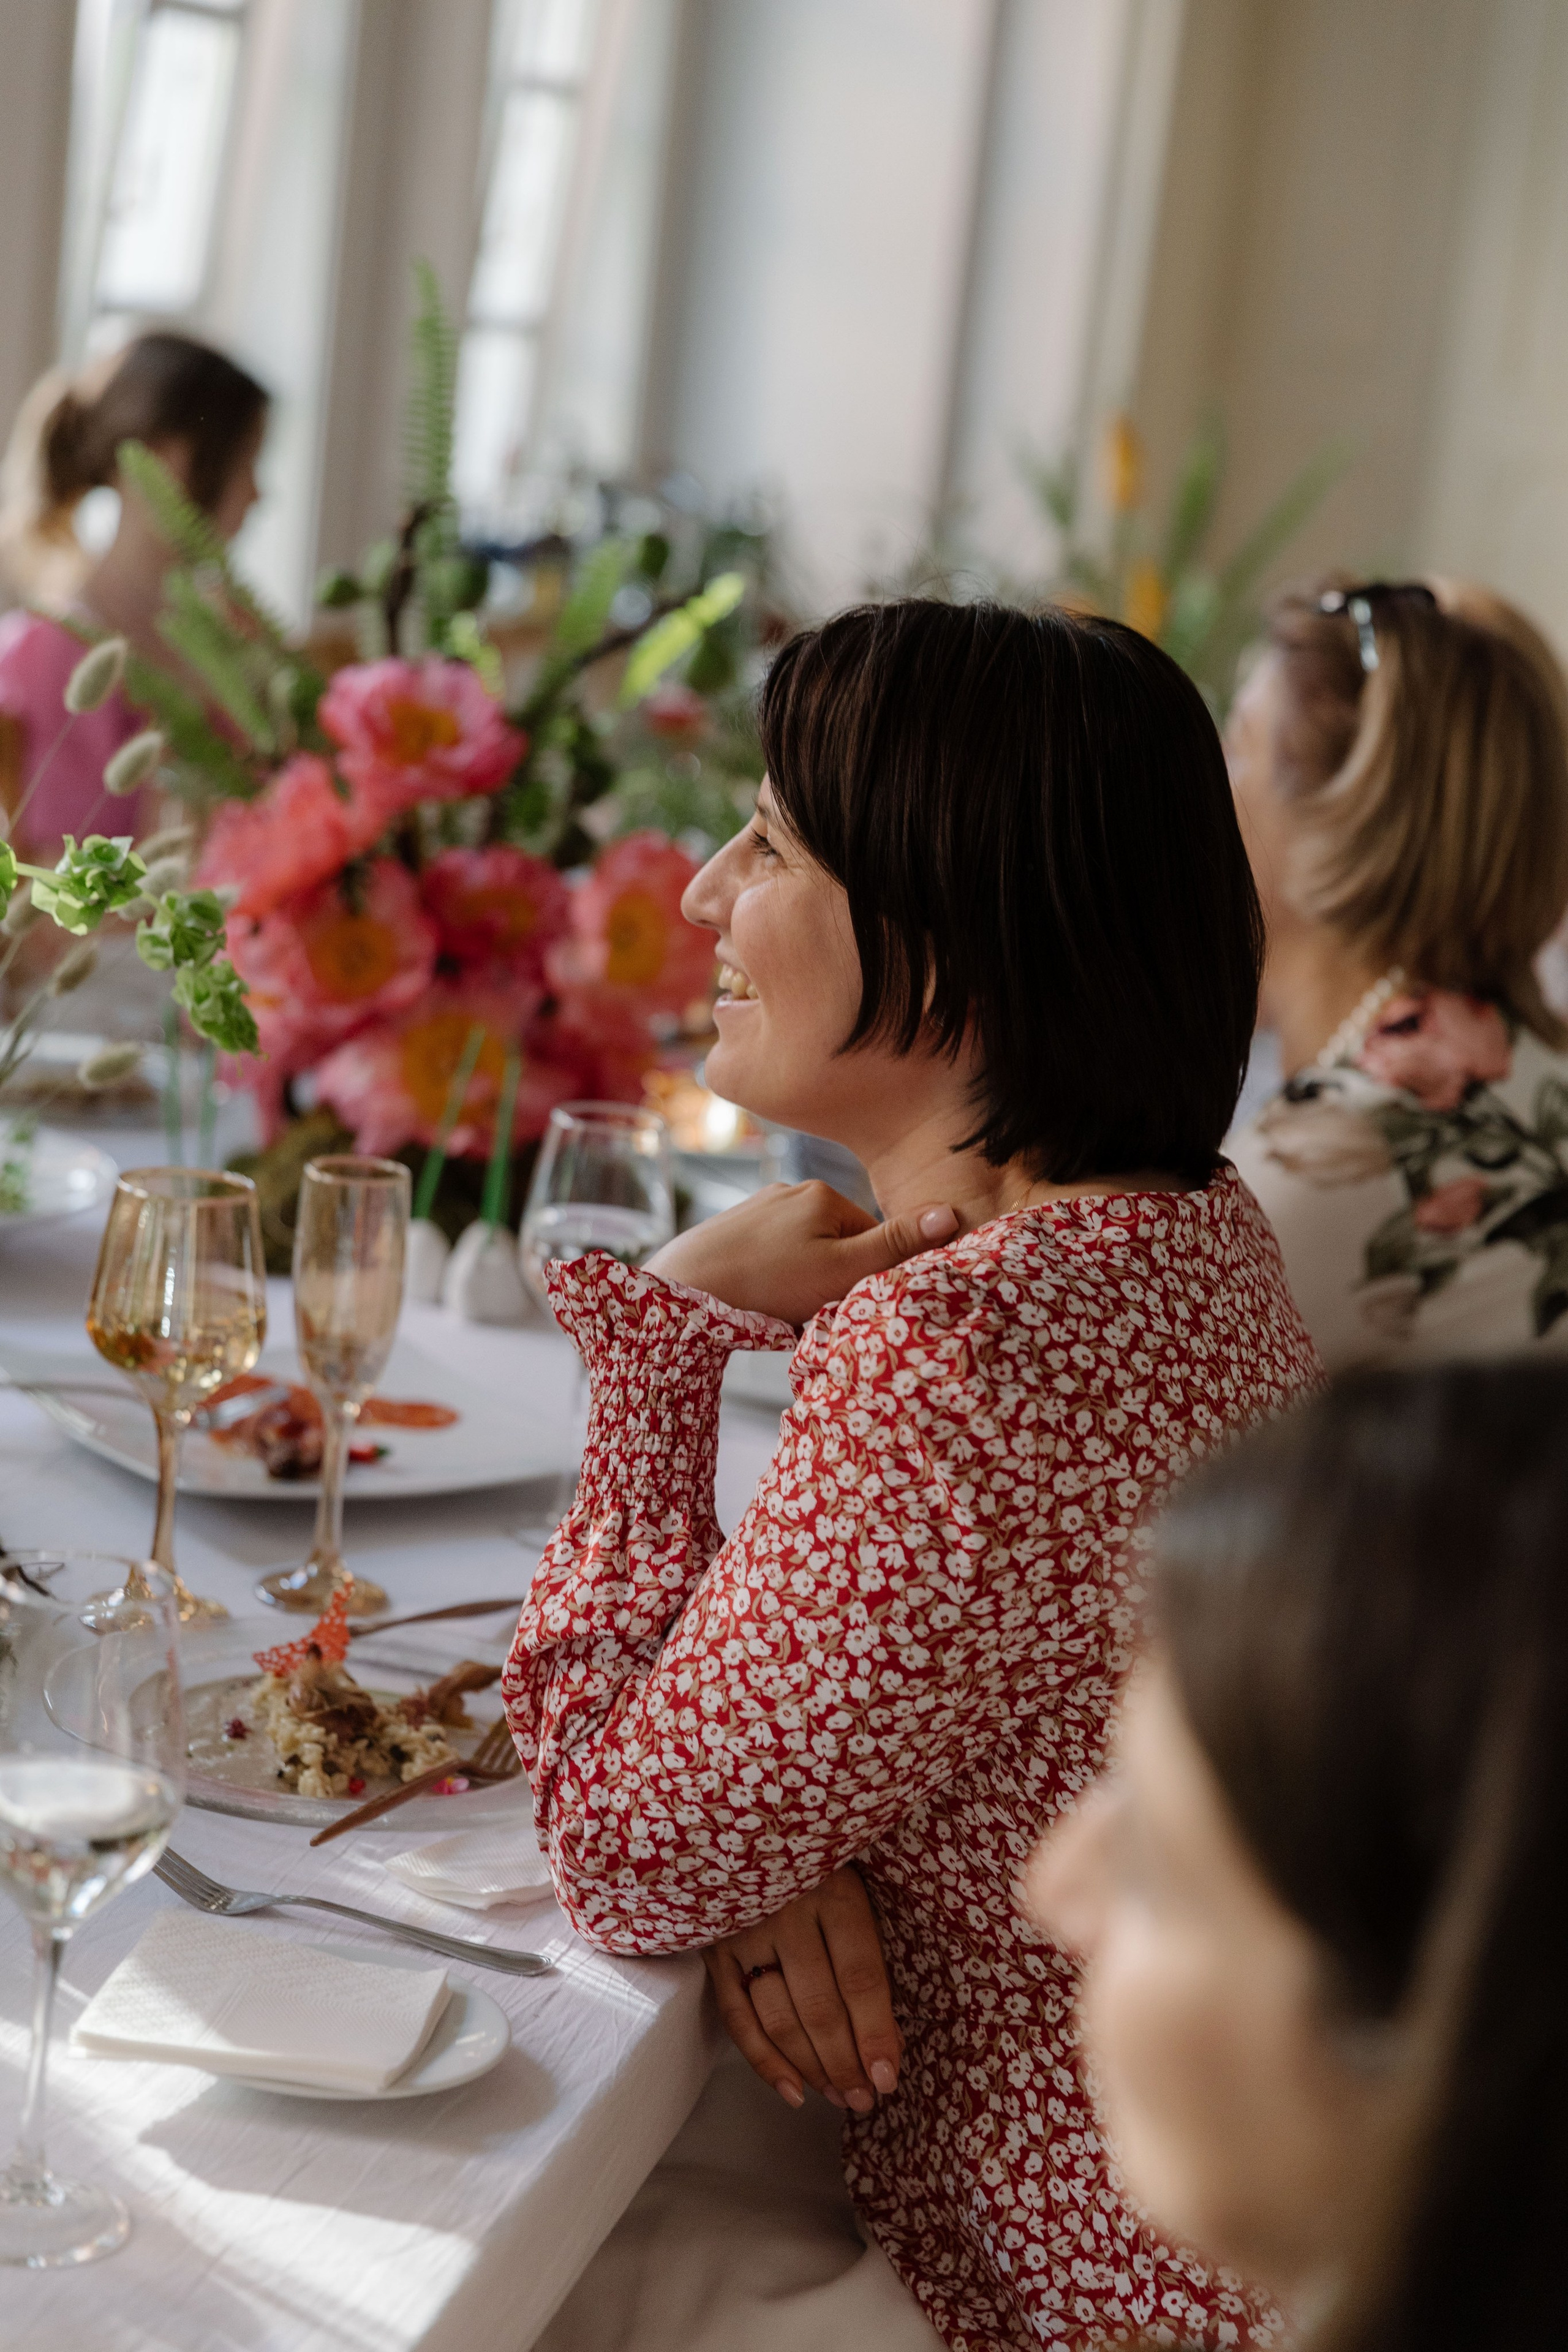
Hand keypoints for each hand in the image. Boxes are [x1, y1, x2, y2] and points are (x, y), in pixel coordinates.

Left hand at [644, 1181, 957, 1326]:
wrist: (681, 1291)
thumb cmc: (765, 1284)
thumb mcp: (842, 1270)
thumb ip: (895, 1245)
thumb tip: (951, 1214)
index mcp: (824, 1194)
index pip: (874, 1238)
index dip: (866, 1277)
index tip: (844, 1300)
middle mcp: (791, 1192)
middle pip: (839, 1245)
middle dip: (832, 1281)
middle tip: (808, 1309)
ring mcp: (759, 1209)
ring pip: (805, 1254)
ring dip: (803, 1285)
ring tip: (779, 1308)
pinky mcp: (733, 1230)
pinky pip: (773, 1258)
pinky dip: (773, 1281)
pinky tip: (757, 1300)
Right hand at [703, 1864, 902, 2112]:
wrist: (739, 1815)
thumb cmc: (816, 1858)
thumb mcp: (851, 1884)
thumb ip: (867, 1951)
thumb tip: (887, 2041)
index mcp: (834, 1889)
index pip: (860, 1977)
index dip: (876, 2033)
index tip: (889, 2077)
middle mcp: (787, 1910)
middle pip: (819, 2006)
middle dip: (845, 2063)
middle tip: (865, 2099)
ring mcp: (745, 1930)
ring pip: (778, 2018)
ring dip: (811, 2068)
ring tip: (840, 2098)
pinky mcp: (714, 1946)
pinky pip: (737, 2017)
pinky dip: (764, 2062)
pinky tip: (792, 2092)